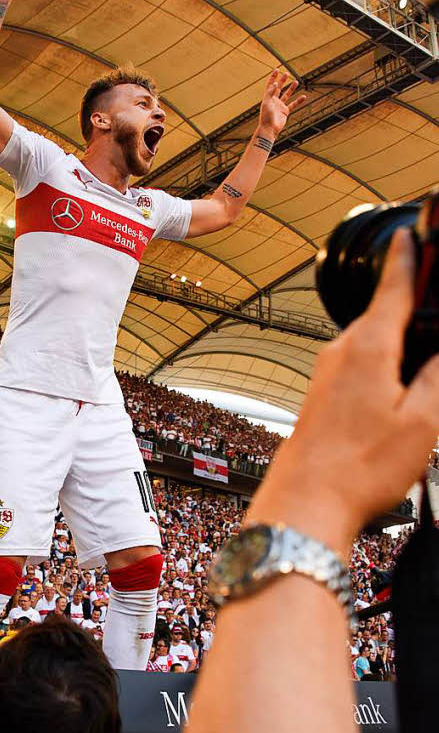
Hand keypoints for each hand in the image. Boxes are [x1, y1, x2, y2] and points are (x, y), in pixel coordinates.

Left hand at [247, 229, 438, 558]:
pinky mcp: (321, 393)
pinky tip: (399, 389)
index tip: (413, 232)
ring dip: (400, 345)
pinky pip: (359, 364)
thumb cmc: (360, 467)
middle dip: (414, 310)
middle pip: (386, 316)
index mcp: (370, 348)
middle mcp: (342, 352)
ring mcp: (326, 372)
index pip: (394, 288)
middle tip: (435, 306)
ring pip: (373, 343)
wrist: (305, 500)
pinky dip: (384, 364)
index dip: (408, 258)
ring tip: (425, 362)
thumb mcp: (422, 422)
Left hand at [257, 69, 306, 137]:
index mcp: (268, 97)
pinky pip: (293, 105)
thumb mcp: (266, 103)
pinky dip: (298, 101)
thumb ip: (270, 93)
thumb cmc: (266, 117)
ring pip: (286, 95)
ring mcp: (280, 106)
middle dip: (282, 80)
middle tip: (286, 73)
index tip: (277, 69)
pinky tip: (304, 96)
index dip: (273, 77)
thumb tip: (275, 83)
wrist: (269, 129)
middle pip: (278, 88)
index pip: (270, 85)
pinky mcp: (285, 112)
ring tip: (296, 81)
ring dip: (291, 88)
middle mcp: (274, 101)